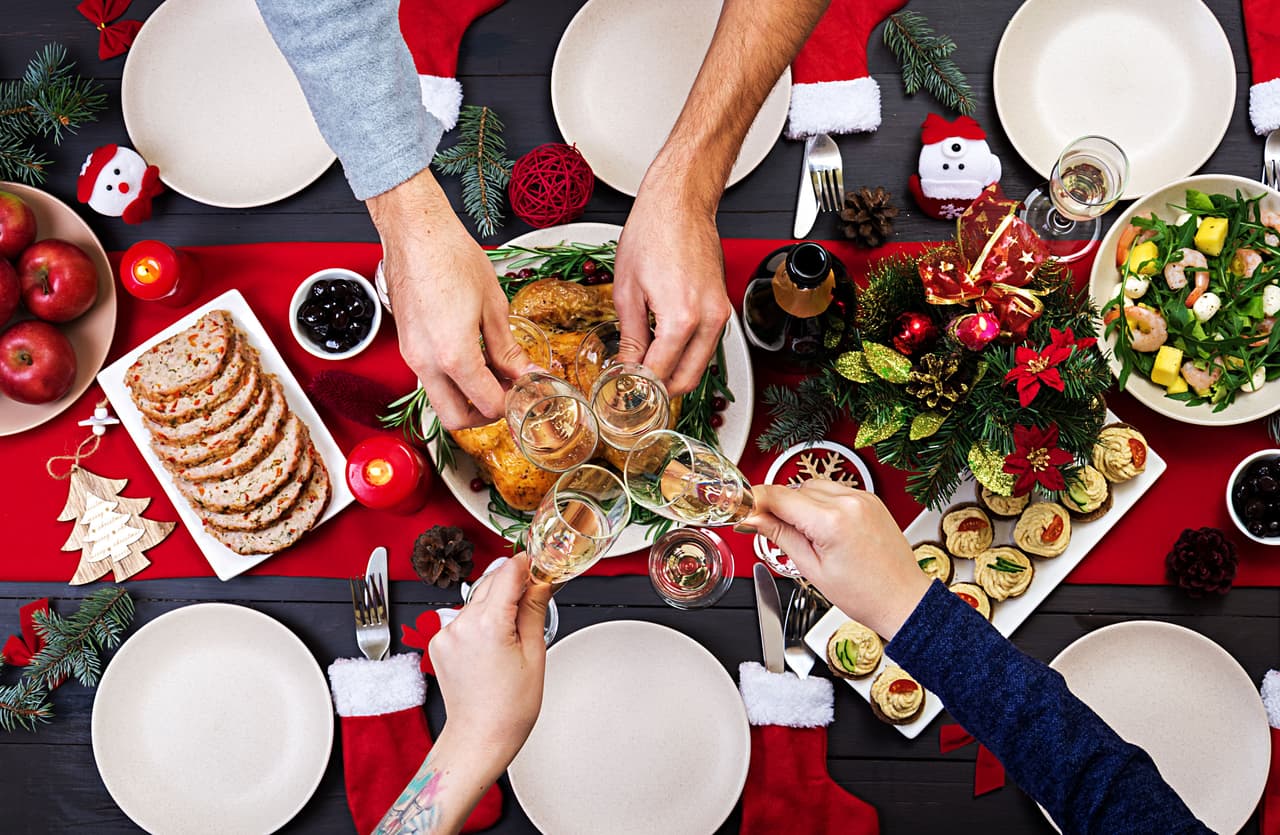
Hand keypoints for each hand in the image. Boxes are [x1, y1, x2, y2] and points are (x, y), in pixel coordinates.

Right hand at [369, 169, 530, 429]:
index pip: (487, 404)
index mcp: (453, 355)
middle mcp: (426, 363)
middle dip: (484, 416)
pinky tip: (473, 356)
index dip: (512, 403)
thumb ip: (508, 348)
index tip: (526, 391)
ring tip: (493, 371)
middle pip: (456, 419)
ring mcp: (412, 356)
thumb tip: (525, 373)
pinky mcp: (407, 346)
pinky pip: (430, 379)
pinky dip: (452, 380)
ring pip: (440, 400)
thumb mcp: (493, 305)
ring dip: (467, 398)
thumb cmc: (451, 256)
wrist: (415, 232)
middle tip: (506, 395)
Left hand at [429, 554, 551, 780]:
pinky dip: (480, 622)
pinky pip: (464, 619)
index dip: (527, 564)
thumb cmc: (508, 708)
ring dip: (496, 604)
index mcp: (488, 624)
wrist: (480, 737)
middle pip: (491, 583)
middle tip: (536, 595)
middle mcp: (461, 624)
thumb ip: (534, 609)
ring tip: (514, 633)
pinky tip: (493, 644)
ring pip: (477, 601)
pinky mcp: (438, 643)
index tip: (539, 564)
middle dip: (513, 584)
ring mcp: (446, 634)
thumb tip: (541, 581)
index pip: (508, 572)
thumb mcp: (534, 653)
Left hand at [613, 176, 731, 395]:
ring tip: (645, 371)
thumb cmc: (653, 233)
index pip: (660, 373)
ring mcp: (721, 314)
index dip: (638, 387)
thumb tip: (627, 367)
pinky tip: (663, 351)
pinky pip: (706, 345)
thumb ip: (630, 337)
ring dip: (674, 375)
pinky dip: (687, 356)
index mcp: (682, 318)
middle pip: (688, 379)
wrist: (679, 204)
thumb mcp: (628, 291)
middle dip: (660, 392)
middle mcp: (709, 319)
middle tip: (635, 392)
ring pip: (700, 366)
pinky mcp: (722, 307)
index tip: (622, 391)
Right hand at [741, 482, 931, 639]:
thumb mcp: (811, 568)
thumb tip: (753, 519)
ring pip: (813, 486)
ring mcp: (862, 497)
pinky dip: (821, 503)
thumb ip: (780, 536)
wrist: (902, 599)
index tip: (742, 507)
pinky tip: (823, 527)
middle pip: (795, 489)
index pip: (780, 496)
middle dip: (779, 506)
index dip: (755, 500)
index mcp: (832, 521)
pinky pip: (834, 490)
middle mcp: (849, 502)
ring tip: (805, 534)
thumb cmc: (865, 594)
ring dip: (800, 503)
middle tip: (770, 530)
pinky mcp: (870, 499)